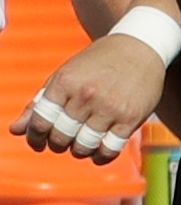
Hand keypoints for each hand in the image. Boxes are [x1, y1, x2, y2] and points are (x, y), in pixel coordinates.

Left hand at [19, 27, 163, 160]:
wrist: (140, 47)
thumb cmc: (97, 63)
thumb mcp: (64, 76)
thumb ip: (39, 104)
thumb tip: (16, 130)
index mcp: (65, 82)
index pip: (40, 121)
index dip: (35, 136)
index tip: (38, 141)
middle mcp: (86, 95)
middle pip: (60, 136)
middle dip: (57, 144)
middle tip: (62, 142)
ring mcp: (110, 107)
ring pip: (83, 146)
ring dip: (78, 151)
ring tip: (80, 145)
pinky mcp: (131, 118)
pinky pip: (109, 149)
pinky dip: (100, 157)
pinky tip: (97, 152)